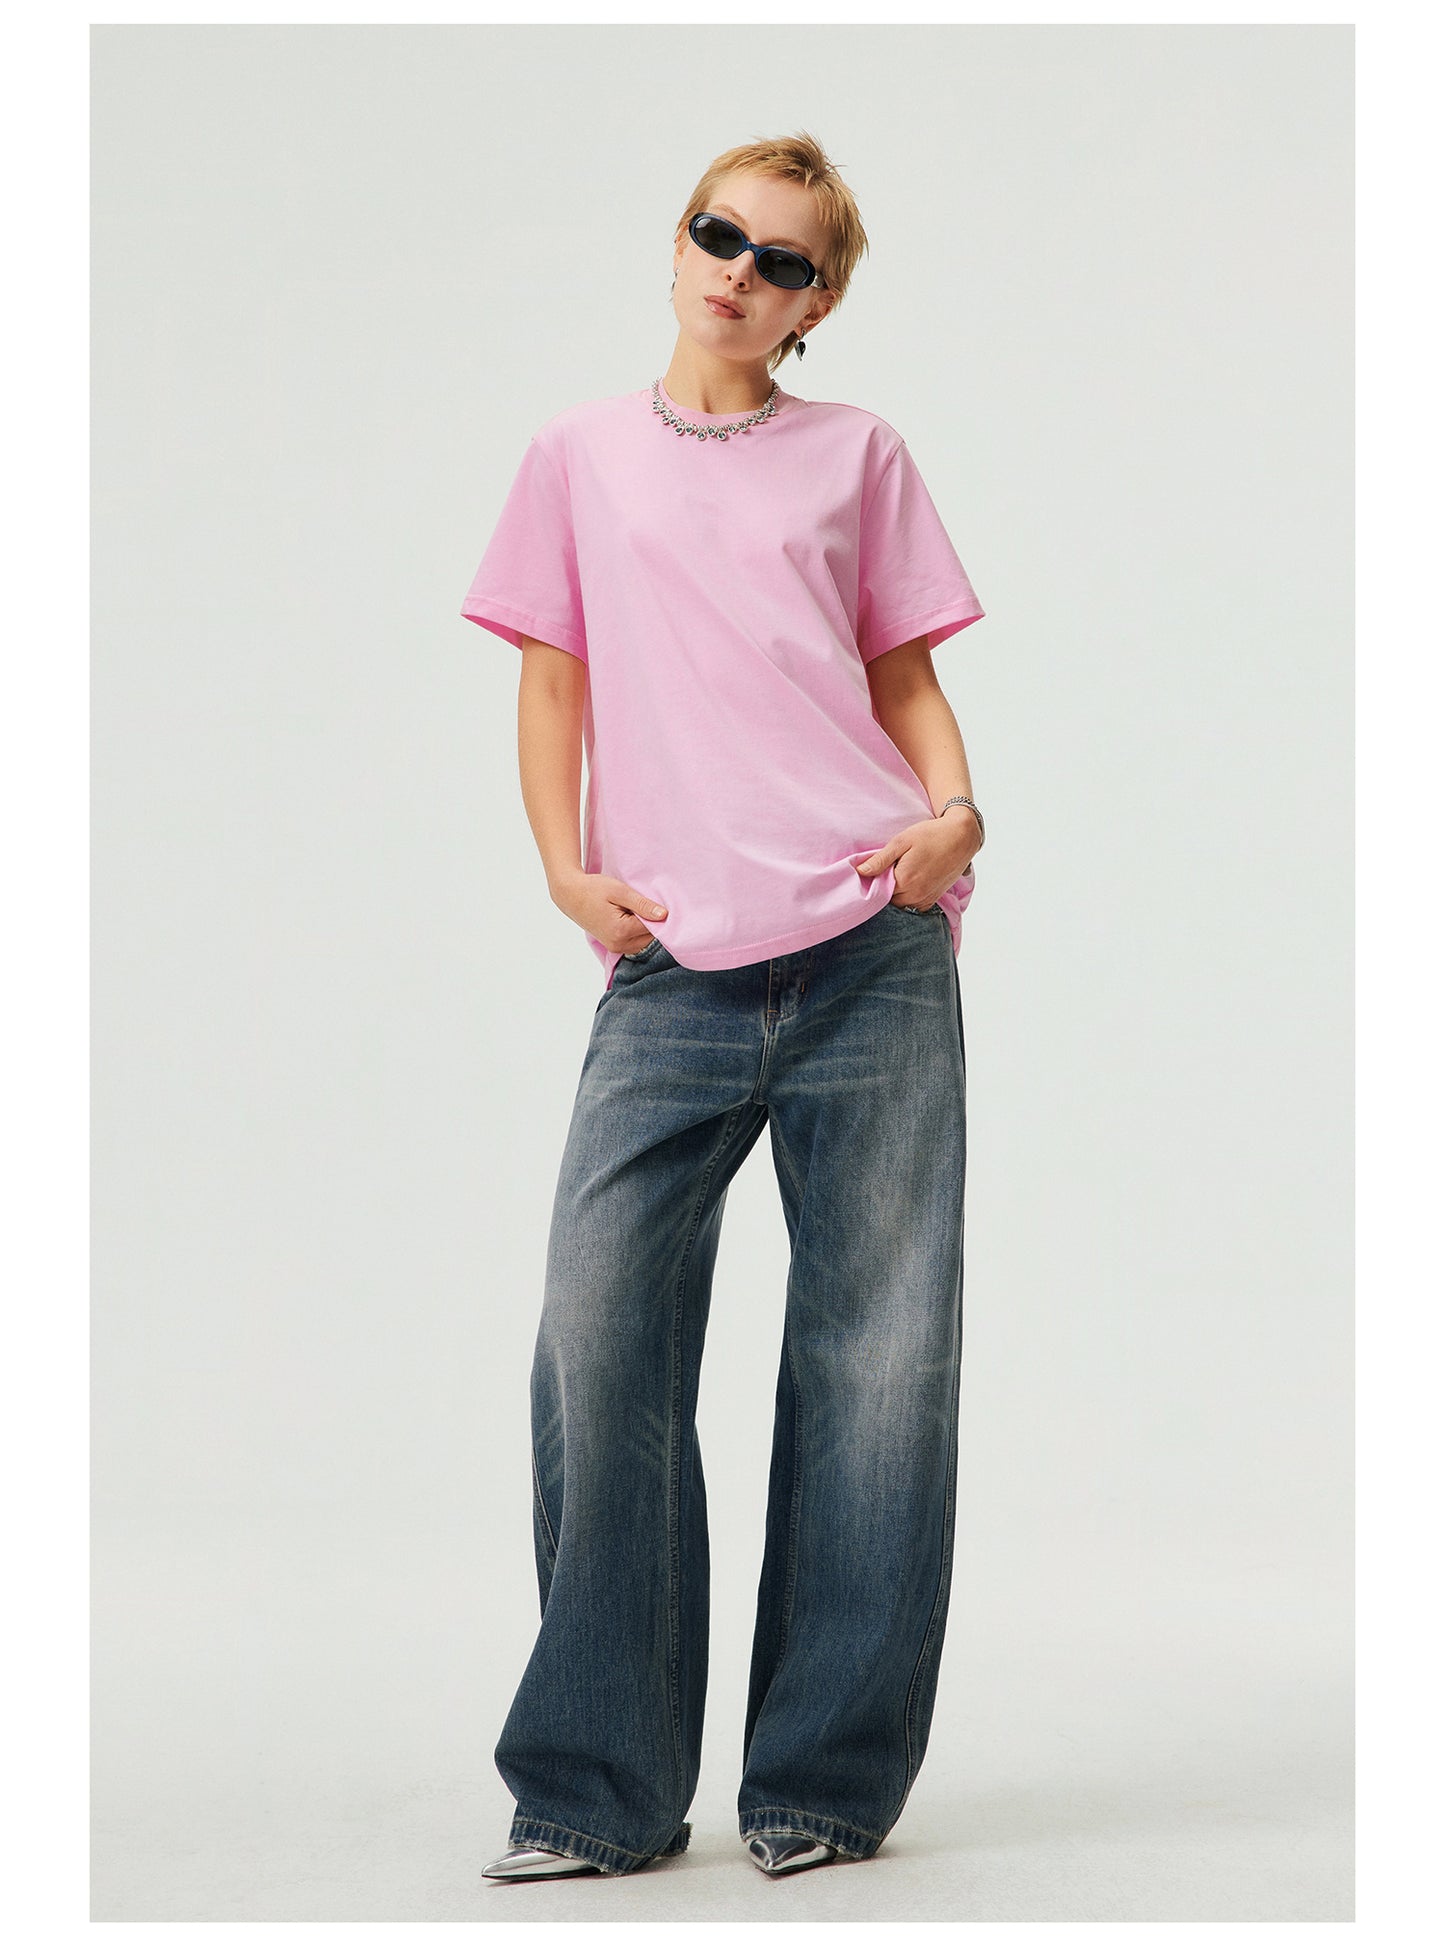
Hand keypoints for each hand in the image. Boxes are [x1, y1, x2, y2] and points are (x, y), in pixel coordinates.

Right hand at [551, 869, 668, 955]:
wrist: (571, 895)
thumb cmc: (594, 889)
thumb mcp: (620, 891)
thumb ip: (642, 904)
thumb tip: (664, 915)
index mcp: (621, 931)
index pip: (654, 926)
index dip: (656, 912)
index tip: (651, 899)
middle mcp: (619, 944)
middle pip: (650, 937)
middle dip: (651, 922)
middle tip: (642, 903)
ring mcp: (615, 948)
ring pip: (644, 941)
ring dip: (644, 927)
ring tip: (632, 909)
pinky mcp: (614, 946)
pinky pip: (635, 942)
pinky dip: (637, 931)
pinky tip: (629, 916)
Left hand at [854, 811, 979, 908]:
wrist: (962, 837)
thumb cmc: (931, 835)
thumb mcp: (901, 841)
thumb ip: (880, 859)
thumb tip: (860, 872)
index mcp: (904, 880)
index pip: (877, 891)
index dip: (873, 881)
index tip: (874, 869)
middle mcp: (915, 894)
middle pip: (888, 900)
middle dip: (883, 889)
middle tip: (887, 870)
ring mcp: (925, 898)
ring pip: (900, 905)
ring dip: (895, 895)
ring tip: (899, 875)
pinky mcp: (934, 899)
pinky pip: (914, 906)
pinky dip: (908, 899)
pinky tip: (909, 883)